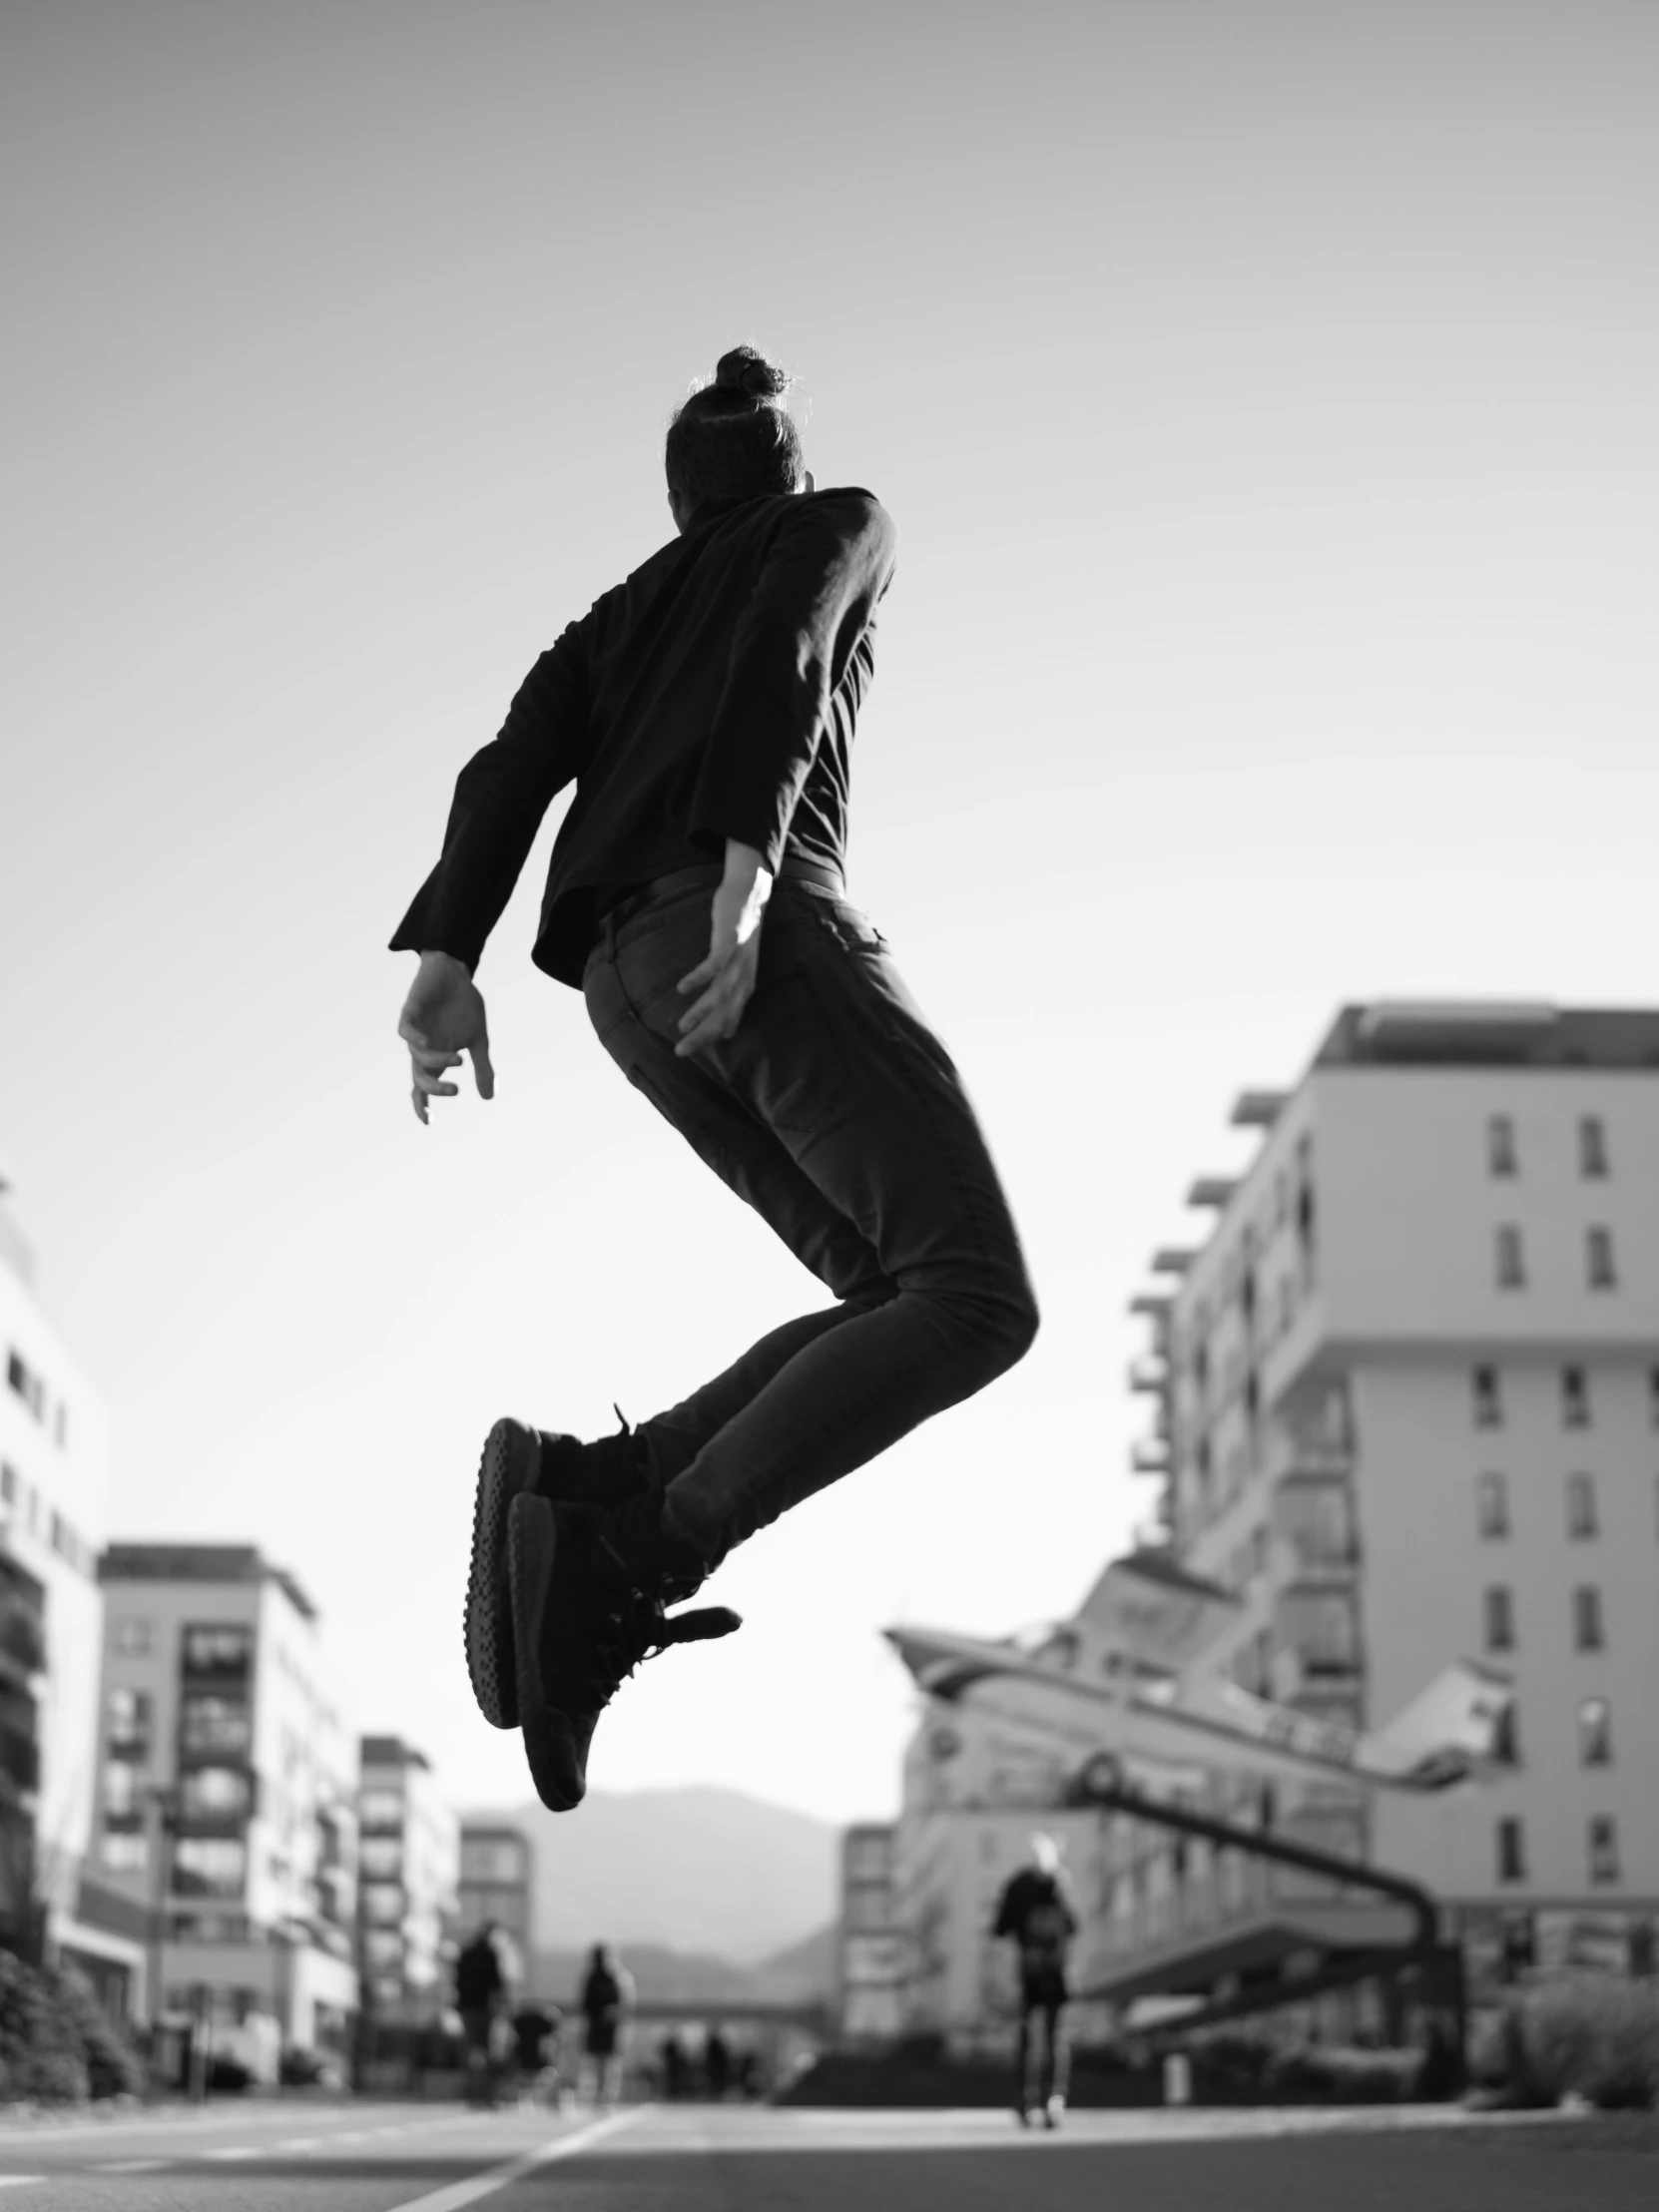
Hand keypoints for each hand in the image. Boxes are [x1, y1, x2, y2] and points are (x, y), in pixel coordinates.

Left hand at [398, 952, 495, 1123]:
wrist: (455, 973)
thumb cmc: (463, 1007)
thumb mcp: (478, 1040)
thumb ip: (482, 1067)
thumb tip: (488, 1098)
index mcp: (436, 1057)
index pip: (422, 1087)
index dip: (422, 1104)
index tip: (429, 1123)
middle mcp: (423, 1048)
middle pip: (419, 1077)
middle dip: (434, 1089)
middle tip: (455, 1091)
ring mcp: (416, 1030)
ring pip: (417, 1056)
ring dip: (436, 1061)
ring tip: (459, 1060)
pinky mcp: (410, 1011)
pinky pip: (406, 1030)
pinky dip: (414, 1039)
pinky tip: (426, 1043)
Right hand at [675, 842, 772, 1055]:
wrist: (751, 895)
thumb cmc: (739, 932)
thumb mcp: (737, 964)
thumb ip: (730, 990)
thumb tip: (727, 1025)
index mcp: (745, 985)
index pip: (729, 1018)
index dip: (712, 1035)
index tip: (694, 1051)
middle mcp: (744, 977)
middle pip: (724, 1013)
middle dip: (703, 1035)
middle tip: (681, 1051)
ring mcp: (739, 961)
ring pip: (720, 994)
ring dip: (701, 1013)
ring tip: (681, 1027)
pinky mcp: (730, 942)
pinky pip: (715, 965)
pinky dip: (699, 978)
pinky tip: (682, 989)